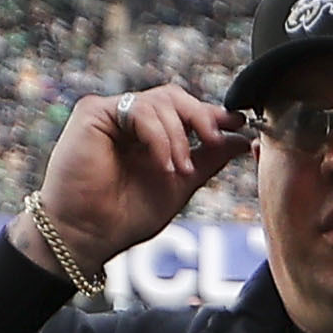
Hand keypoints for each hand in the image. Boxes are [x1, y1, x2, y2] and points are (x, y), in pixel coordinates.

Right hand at [30, 83, 241, 267]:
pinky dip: (159, 137)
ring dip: (178, 137)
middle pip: (175, 97)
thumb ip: (208, 159)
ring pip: (161, 102)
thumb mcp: (180, 184)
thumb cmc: (126, 216)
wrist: (89, 235)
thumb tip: (242, 138)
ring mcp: (111, 113)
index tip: (238, 125)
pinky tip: (162, 164)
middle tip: (214, 142)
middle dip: (201, 118)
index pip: (184, 110)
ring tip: (177, 171)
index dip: (212, 115)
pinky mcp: (93, 112)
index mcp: (148, 133)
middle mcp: (129, 118)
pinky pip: (140, 110)